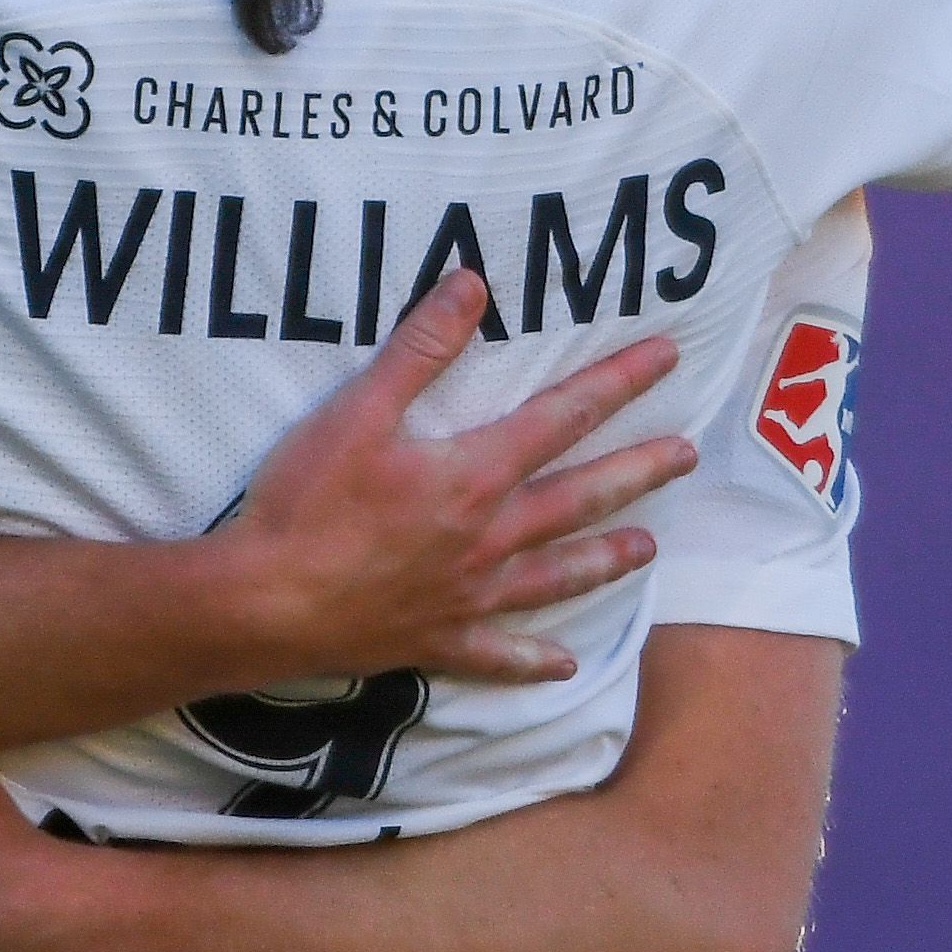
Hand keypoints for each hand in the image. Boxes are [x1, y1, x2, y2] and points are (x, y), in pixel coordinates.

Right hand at [224, 270, 694, 685]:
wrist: (265, 602)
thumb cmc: (306, 504)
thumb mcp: (356, 412)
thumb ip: (419, 350)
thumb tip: (472, 285)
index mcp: (473, 476)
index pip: (562, 418)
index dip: (617, 383)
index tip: (666, 358)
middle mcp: (489, 537)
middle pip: (580, 497)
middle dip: (638, 470)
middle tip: (686, 454)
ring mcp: (469, 595)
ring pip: (557, 575)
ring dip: (605, 560)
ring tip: (648, 548)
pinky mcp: (438, 639)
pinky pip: (499, 654)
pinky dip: (534, 661)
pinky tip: (564, 666)